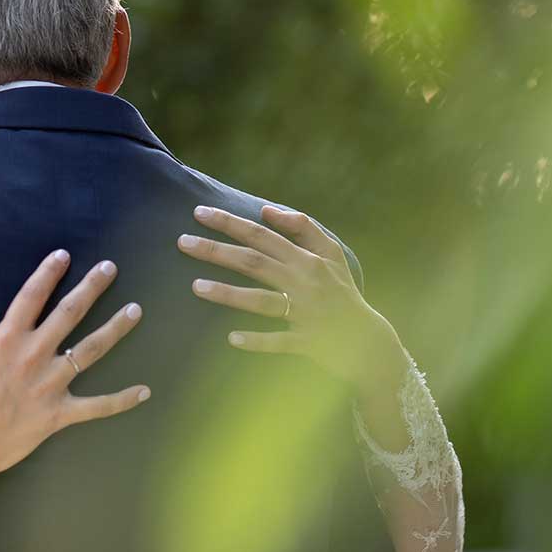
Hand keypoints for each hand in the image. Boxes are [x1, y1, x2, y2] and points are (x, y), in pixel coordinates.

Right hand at [0, 250, 149, 530]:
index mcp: (5, 339)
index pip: (32, 295)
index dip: (49, 272)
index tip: (65, 255)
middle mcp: (33, 356)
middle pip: (69, 314)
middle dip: (91, 288)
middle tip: (111, 268)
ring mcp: (49, 386)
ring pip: (90, 351)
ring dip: (115, 329)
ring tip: (135, 310)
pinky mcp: (57, 415)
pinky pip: (96, 407)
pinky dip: (121, 400)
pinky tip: (144, 390)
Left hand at [178, 204, 406, 401]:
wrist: (369, 341)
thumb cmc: (342, 293)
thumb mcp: (332, 255)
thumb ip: (303, 228)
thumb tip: (267, 209)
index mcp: (308, 259)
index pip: (263, 235)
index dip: (231, 222)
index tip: (199, 212)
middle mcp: (305, 282)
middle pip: (255, 262)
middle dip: (217, 250)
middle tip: (182, 242)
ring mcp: (306, 313)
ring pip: (262, 301)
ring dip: (229, 294)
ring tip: (196, 286)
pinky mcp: (308, 342)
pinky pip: (279, 341)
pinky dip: (257, 340)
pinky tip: (232, 338)